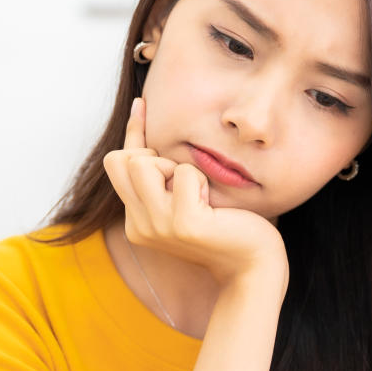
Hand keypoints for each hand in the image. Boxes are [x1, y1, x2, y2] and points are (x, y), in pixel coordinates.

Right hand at [102, 96, 287, 291]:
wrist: (253, 266)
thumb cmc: (226, 225)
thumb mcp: (184, 194)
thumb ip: (162, 169)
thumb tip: (143, 111)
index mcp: (136, 221)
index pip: (117, 163)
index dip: (134, 131)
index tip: (144, 104)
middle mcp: (139, 227)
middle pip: (123, 159)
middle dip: (156, 156)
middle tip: (187, 180)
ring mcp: (158, 227)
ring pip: (144, 163)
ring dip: (177, 167)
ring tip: (198, 192)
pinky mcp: (184, 223)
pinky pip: (185, 174)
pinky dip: (202, 180)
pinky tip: (214, 205)